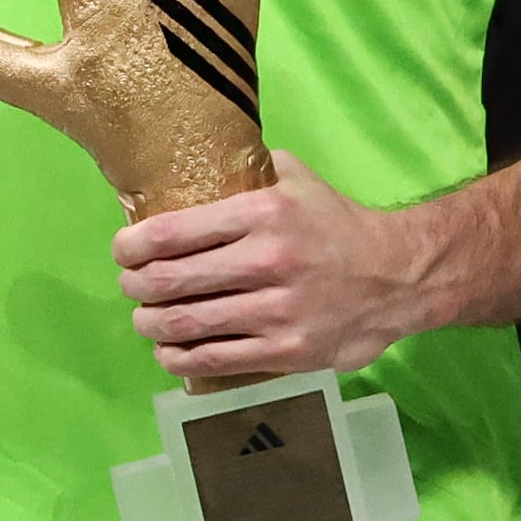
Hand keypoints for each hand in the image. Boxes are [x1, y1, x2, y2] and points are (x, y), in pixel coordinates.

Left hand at [115, 155, 445, 382]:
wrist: (398, 277)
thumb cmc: (338, 225)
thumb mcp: (297, 180)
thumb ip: (249, 170)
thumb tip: (195, 160)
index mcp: (264, 213)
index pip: (173, 232)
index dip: (132, 246)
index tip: (123, 251)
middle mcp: (267, 261)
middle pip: (170, 281)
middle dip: (136, 286)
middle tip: (132, 286)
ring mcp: (277, 311)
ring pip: (186, 324)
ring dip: (151, 324)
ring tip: (146, 319)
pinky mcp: (287, 351)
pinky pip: (215, 360)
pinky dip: (180, 358)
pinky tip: (170, 351)